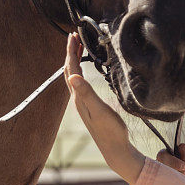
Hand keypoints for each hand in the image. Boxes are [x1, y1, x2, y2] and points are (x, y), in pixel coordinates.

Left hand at [64, 32, 144, 184]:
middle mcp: (78, 98)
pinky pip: (81, 83)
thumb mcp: (98, 110)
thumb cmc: (109, 130)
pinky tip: (86, 71)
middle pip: (70, 70)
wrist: (115, 149)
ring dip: (74, 61)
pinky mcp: (89, 105)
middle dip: (70, 52)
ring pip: (74, 76)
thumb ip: (85, 93)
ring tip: (78, 48)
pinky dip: (81, 71)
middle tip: (74, 36)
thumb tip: (72, 76)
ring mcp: (83, 102)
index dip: (70, 51)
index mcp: (78, 97)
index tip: (72, 36)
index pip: (71, 69)